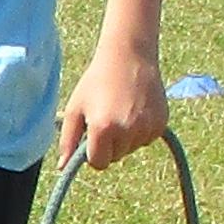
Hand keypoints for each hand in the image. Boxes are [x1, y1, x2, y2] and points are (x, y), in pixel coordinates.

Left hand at [57, 39, 165, 171]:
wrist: (129, 55)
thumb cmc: (97, 81)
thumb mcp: (76, 108)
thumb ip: (67, 141)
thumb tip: (62, 168)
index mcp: (103, 129)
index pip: (98, 163)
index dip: (93, 152)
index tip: (92, 136)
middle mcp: (127, 132)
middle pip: (115, 157)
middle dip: (109, 144)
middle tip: (107, 117)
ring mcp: (146, 128)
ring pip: (131, 148)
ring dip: (125, 138)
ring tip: (122, 110)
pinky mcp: (161, 124)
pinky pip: (146, 139)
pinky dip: (140, 130)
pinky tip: (136, 109)